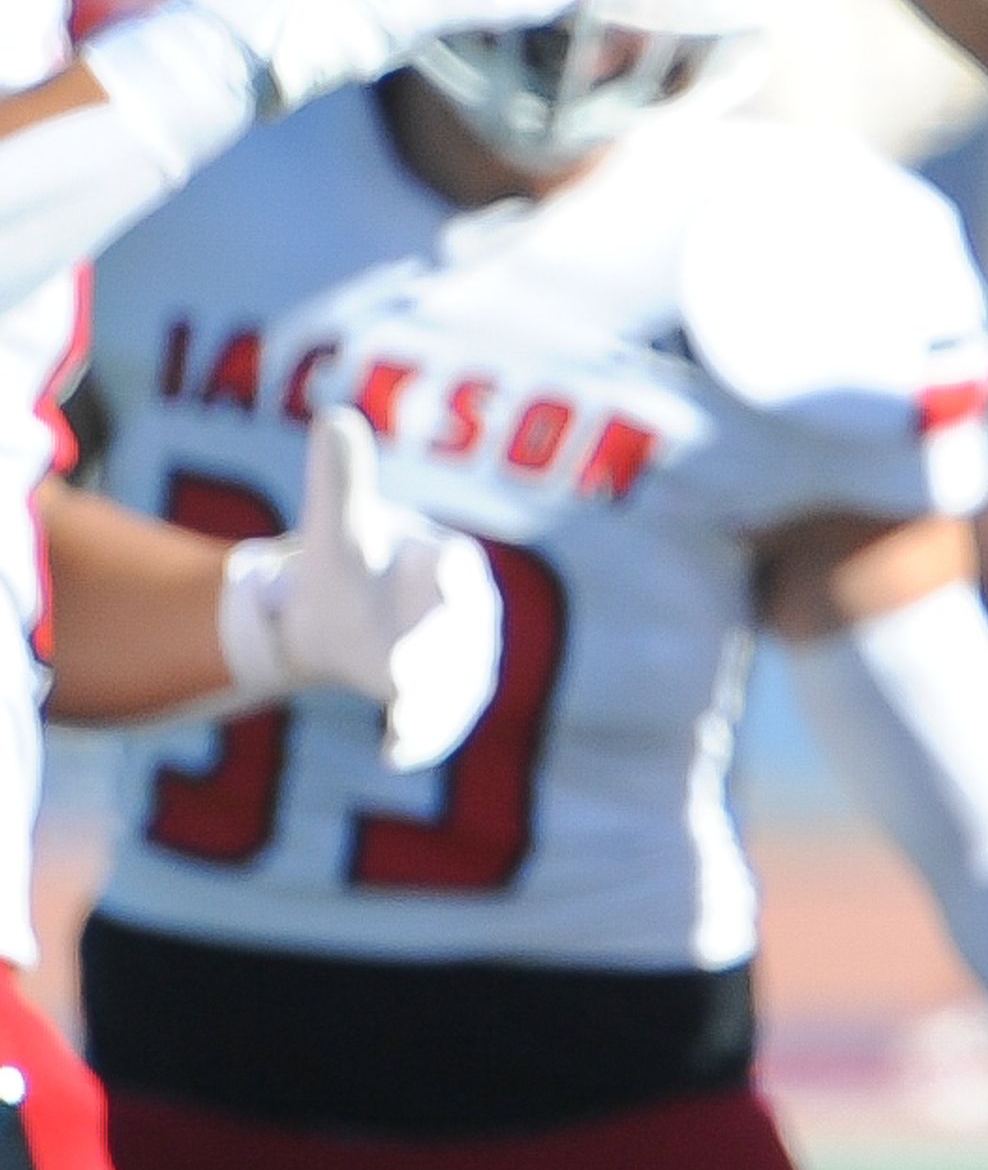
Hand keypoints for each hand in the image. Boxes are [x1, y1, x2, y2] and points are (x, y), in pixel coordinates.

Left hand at [221, 409, 504, 769]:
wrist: (338, 619)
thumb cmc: (345, 567)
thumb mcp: (337, 527)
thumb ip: (342, 480)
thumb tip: (334, 415)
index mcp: (453, 564)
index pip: (459, 572)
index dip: (450, 582)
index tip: (443, 589)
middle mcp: (470, 617)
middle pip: (462, 640)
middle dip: (437, 659)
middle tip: (403, 675)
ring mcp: (464, 663)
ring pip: (458, 688)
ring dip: (435, 712)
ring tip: (403, 730)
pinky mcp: (445, 701)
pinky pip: (442, 721)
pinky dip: (421, 738)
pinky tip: (390, 754)